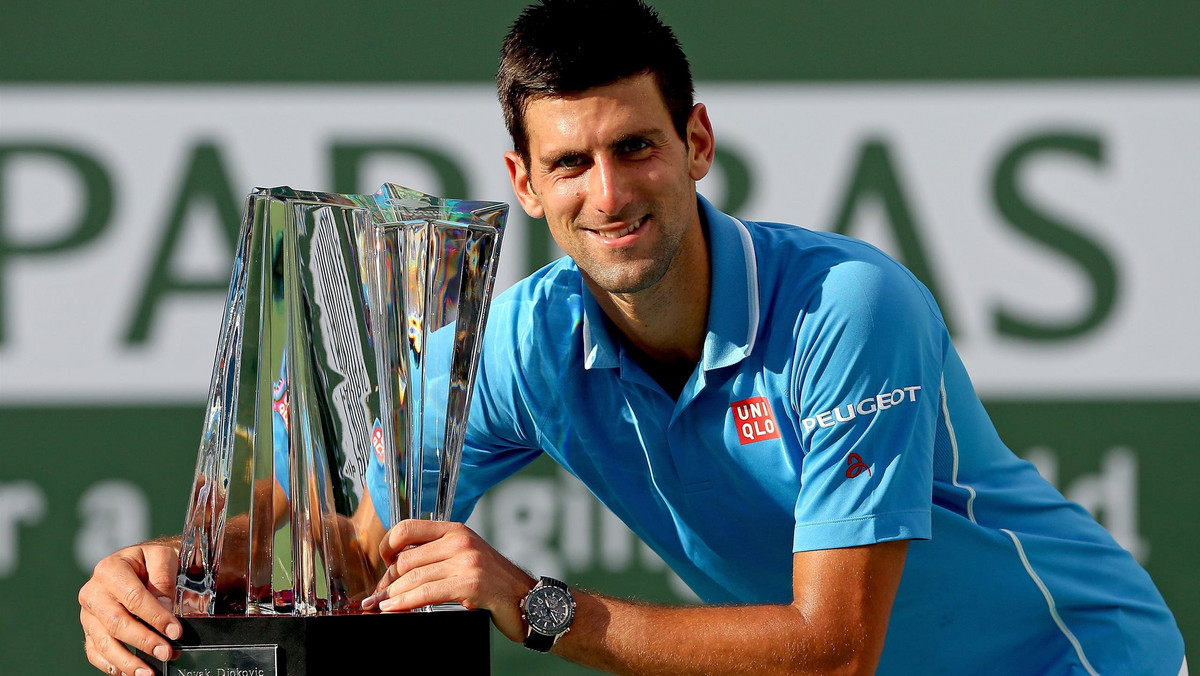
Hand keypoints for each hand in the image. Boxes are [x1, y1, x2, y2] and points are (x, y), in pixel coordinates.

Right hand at [79, 543, 181, 674]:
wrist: (140, 561)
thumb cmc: (152, 560)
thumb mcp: (163, 556)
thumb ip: (164, 577)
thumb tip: (165, 606)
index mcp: (111, 569)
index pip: (134, 597)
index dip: (155, 617)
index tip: (175, 631)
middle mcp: (94, 591)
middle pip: (116, 622)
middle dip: (143, 641)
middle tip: (166, 652)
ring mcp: (89, 612)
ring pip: (103, 641)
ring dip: (127, 661)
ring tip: (148, 672)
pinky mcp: (89, 628)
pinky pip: (94, 650)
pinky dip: (109, 664)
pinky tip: (126, 672)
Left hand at [362, 520, 535, 642]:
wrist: (527, 599)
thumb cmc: (493, 581)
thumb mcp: (465, 557)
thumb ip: (437, 555)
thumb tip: (398, 569)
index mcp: (456, 530)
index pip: (408, 528)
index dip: (388, 546)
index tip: (385, 564)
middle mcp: (461, 541)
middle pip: (407, 558)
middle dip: (388, 581)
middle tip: (381, 596)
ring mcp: (467, 561)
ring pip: (413, 577)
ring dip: (392, 596)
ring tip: (382, 606)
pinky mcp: (470, 584)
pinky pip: (426, 593)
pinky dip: (405, 603)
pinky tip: (394, 610)